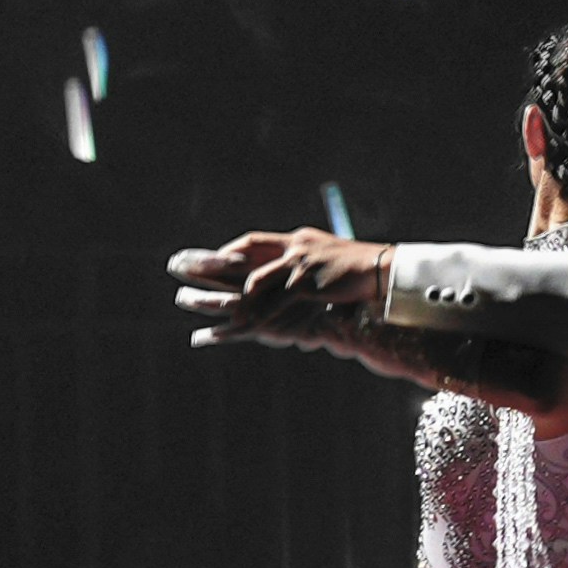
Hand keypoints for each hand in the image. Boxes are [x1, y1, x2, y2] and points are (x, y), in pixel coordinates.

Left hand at [169, 229, 392, 344]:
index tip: (209, 262)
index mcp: (295, 241)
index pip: (253, 242)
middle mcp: (292, 247)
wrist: (380, 271)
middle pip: (244, 255)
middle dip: (214, 265)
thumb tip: (291, 279)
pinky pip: (276, 302)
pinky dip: (260, 316)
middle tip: (187, 272)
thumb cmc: (357, 271)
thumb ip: (304, 265)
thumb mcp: (325, 261)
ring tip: (218, 314)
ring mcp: (298, 264)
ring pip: (256, 282)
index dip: (229, 252)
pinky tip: (246, 327)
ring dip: (234, 300)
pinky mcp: (306, 283)